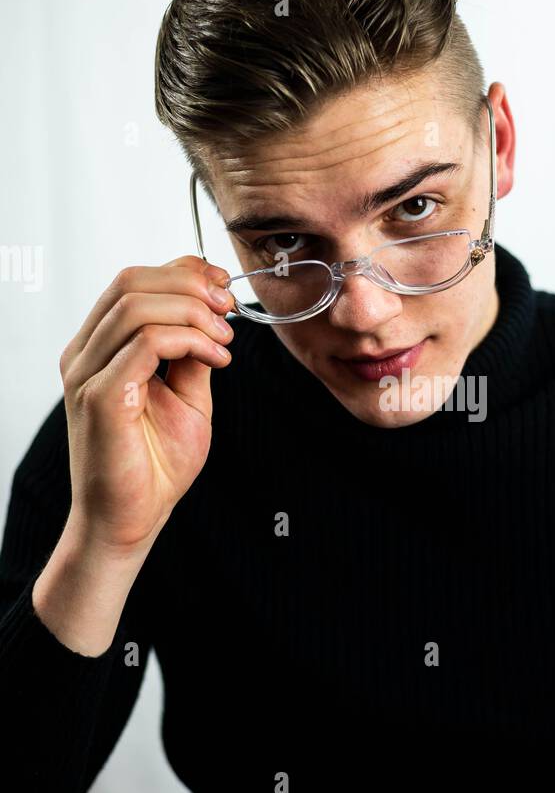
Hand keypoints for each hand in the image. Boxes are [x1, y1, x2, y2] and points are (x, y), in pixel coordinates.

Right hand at [58, 255, 235, 556]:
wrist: (130, 520)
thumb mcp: (188, 396)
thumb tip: (214, 315)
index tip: (224, 286)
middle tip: (230, 311)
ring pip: (137, 304)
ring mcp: (87, 373)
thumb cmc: (153, 465)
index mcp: (100, 348)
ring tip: (226, 341)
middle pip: (132, 282)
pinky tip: (216, 359)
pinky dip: (189, 341)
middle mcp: (85, 354)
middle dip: (191, 286)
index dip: (183, 272)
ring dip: (194, 313)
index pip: (133, 282)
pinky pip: (145, 343)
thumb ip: (193, 354)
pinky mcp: (100, 396)